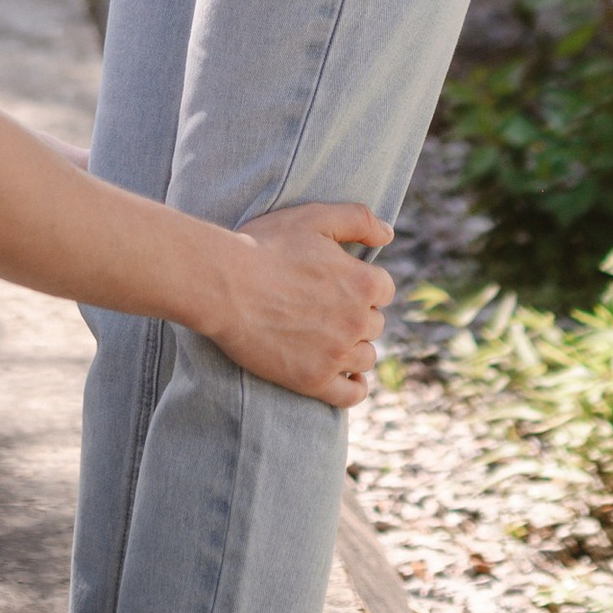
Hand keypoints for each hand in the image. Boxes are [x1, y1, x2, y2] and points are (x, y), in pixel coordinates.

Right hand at [209, 201, 395, 405]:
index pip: (384, 289)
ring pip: (366, 357)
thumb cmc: (266, 247)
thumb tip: (389, 232)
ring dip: (354, 347)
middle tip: (325, 308)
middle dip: (357, 315)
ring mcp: (336, 354)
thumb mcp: (314, 217)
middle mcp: (358, 322)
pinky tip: (349, 378)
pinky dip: (355, 388)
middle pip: (375, 324)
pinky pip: (351, 394)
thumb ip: (358, 219)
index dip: (362, 284)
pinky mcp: (313, 380)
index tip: (340, 284)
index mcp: (363, 283)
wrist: (224, 285)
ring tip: (330, 339)